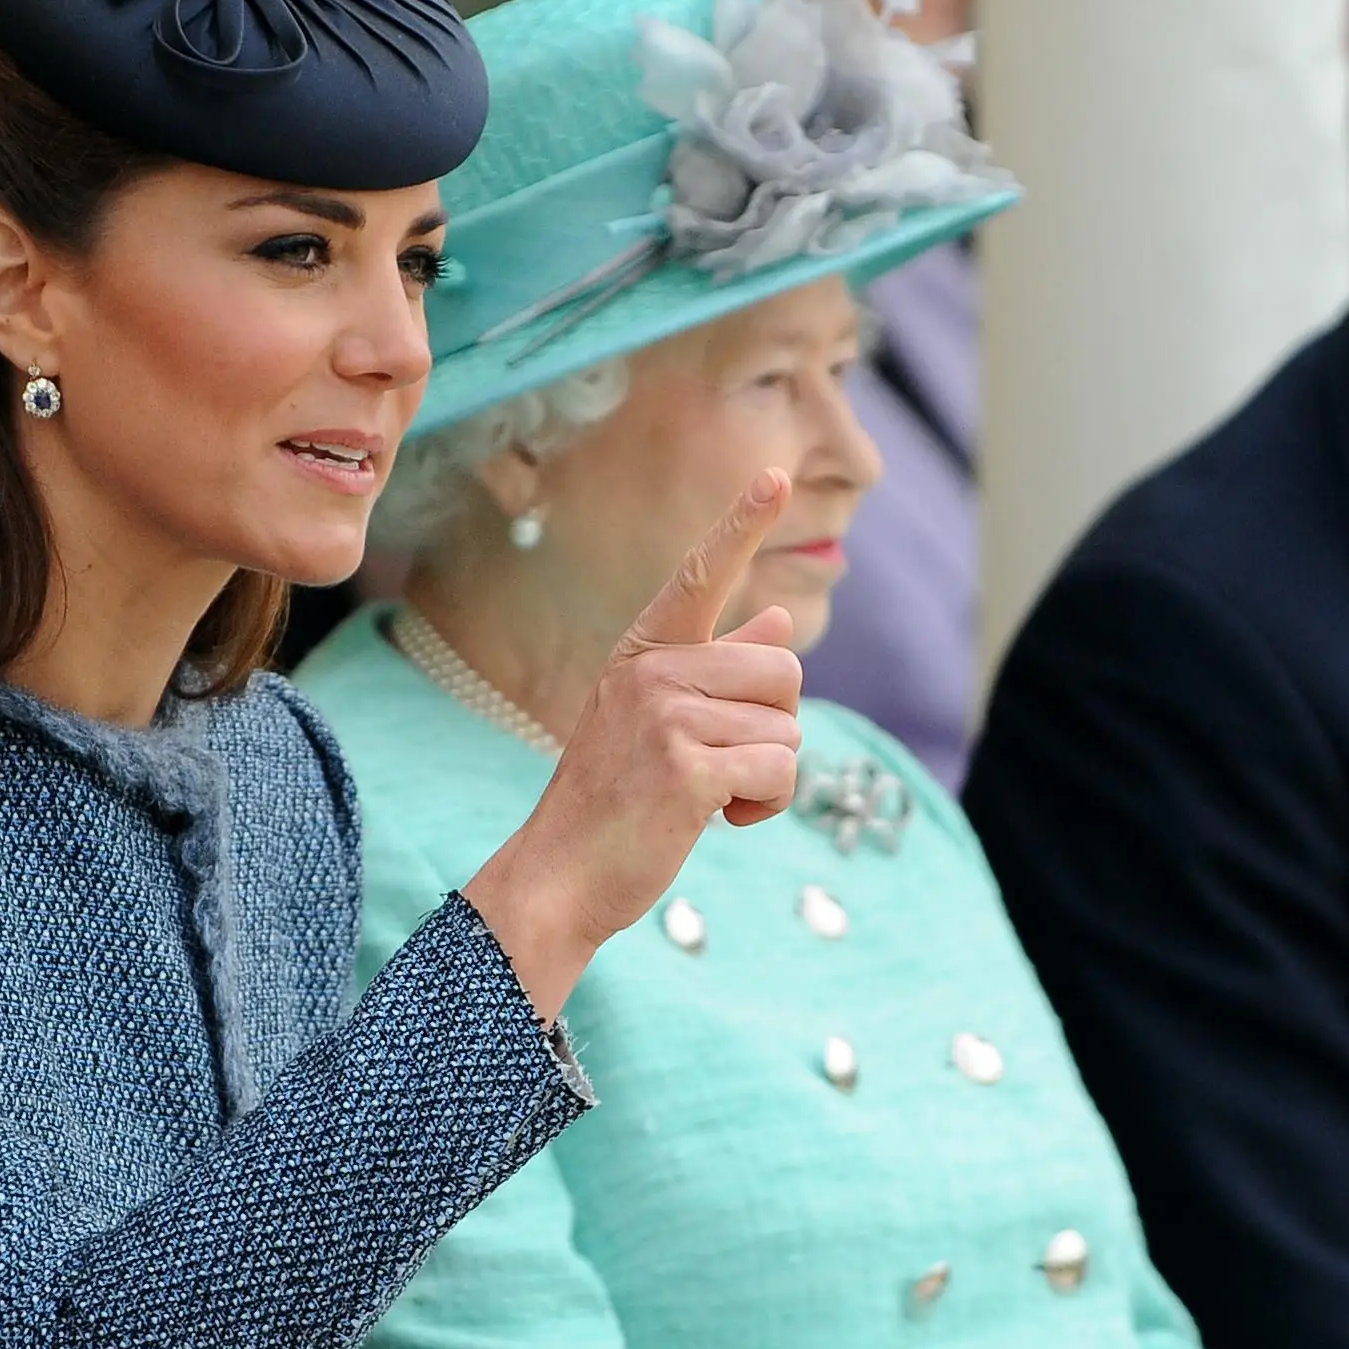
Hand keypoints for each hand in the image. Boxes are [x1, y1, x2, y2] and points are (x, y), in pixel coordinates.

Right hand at [464, 471, 803, 1019]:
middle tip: (721, 763)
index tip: (776, 473)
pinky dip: (765, 806)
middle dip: (774, 723)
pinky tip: (717, 821)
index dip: (742, 523)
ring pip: (788, 725)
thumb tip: (778, 620)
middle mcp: (652, 670)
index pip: (701, 573)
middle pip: (782, 666)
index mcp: (644, 652)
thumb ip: (719, 669)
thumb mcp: (660, 721)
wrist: (561, 876)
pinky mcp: (687, 767)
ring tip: (709, 796)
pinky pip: (779, 770)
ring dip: (768, 773)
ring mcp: (666, 715)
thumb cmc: (616, 801)